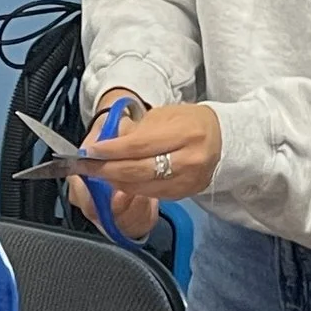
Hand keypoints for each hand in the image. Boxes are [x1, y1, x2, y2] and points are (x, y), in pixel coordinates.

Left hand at [69, 100, 222, 222]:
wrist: (221, 137)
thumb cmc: (190, 122)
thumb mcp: (163, 115)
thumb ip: (135, 131)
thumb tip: (105, 144)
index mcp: (185, 133)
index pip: (138, 146)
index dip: (111, 151)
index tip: (92, 152)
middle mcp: (190, 159)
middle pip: (138, 170)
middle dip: (108, 169)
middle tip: (89, 166)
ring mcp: (190, 179)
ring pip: (143, 186)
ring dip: (117, 181)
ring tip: (101, 173)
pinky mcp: (187, 193)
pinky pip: (153, 194)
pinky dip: (132, 188)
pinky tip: (121, 181)